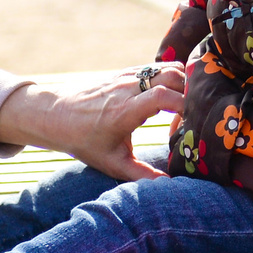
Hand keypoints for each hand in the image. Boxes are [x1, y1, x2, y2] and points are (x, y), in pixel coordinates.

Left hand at [0, 66, 184, 181]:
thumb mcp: (112, 162)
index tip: (194, 120)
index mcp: (125, 111)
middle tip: (197, 112)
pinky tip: (172, 96)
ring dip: (182, 82)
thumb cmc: (83, 140)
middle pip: (171, 76)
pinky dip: (170, 77)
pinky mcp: (125, 72)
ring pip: (165, 68)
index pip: (163, 95)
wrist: (55, 115)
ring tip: (188, 104)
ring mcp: (126, 76)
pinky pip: (155, 67)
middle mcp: (127, 88)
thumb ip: (141, 174)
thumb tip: (167, 185)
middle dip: (190, 91)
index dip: (184, 105)